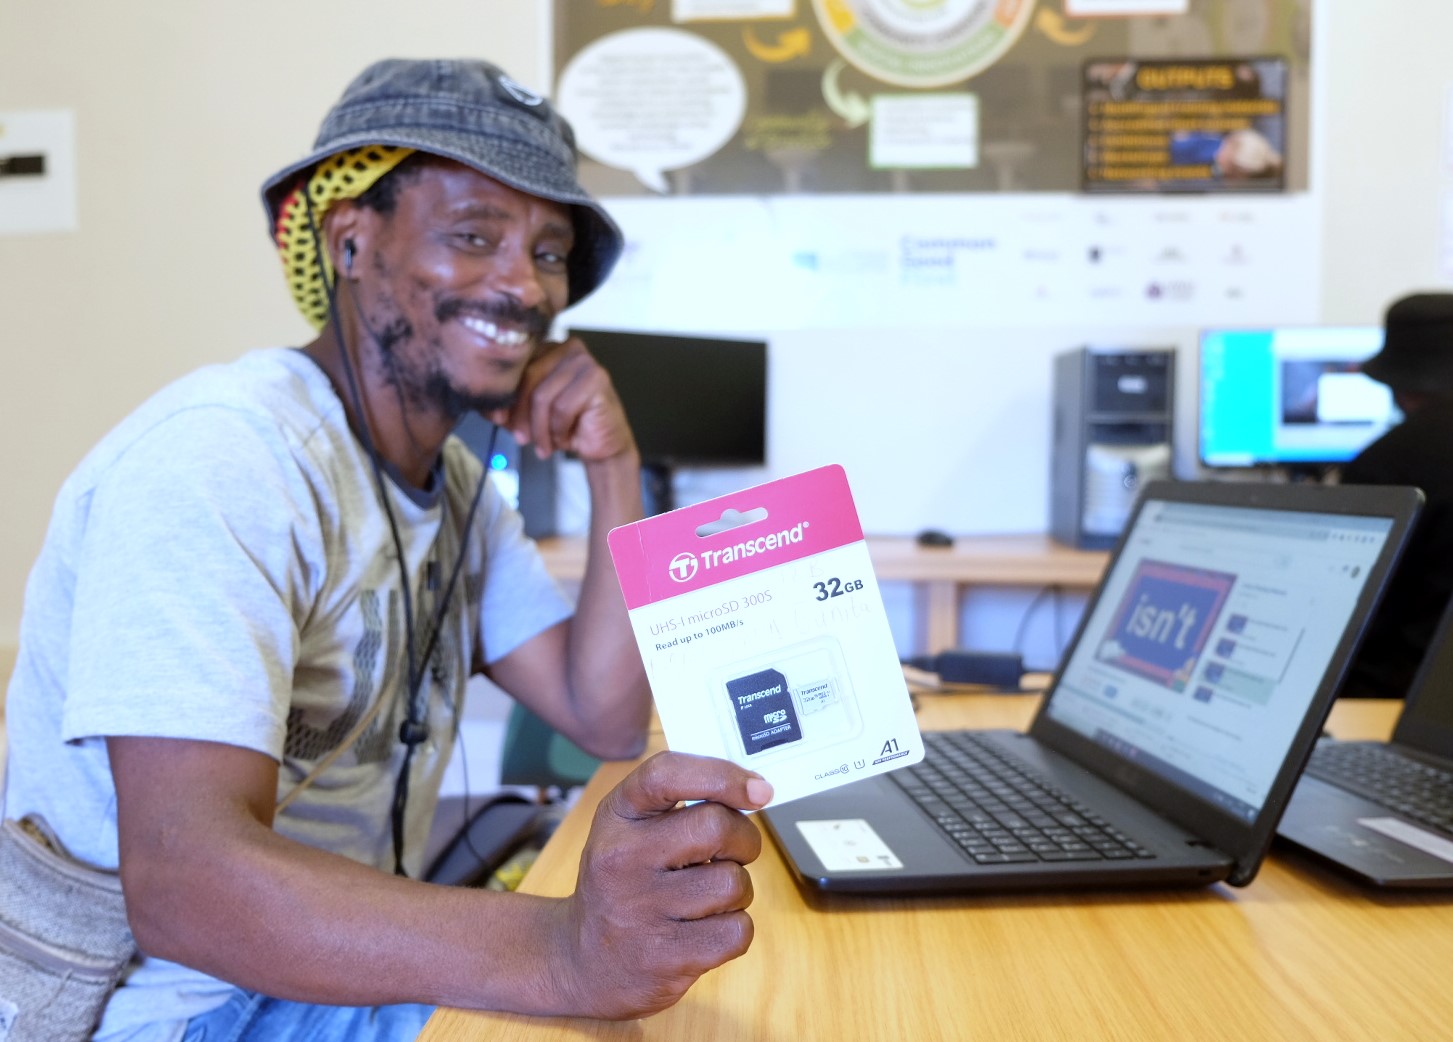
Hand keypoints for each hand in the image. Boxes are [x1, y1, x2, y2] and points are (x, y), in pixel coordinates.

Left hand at [488, 335, 636, 462]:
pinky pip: (563, 407)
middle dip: (520, 414)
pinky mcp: (597, 379)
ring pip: (543, 396)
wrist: (602, 445)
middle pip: (528, 378)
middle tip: (521, 438)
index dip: (504, 394)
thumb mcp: (528, 414)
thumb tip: (484, 405)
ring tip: (544, 445)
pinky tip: (564, 439)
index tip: (497, 419)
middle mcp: (567, 347)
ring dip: (540, 429)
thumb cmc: (566, 426)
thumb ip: (506, 405)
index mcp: (548, 348)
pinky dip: (558, 430)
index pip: (517, 365)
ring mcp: (585, 361)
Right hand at [553, 752, 772, 1018]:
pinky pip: (737, 931)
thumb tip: (756, 789)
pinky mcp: (665, 957)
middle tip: (733, 852)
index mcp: (616, 815)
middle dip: (744, 840)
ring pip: (734, 883)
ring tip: (707, 898)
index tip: (759, 790)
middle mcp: (621, 858)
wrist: (584, 961)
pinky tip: (704, 930)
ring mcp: (641, 910)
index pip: (666, 774)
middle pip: (716, 827)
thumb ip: (680, 801)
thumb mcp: (630, 829)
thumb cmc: (624, 882)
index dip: (721, 776)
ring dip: (737, 891)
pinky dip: (734, 929)